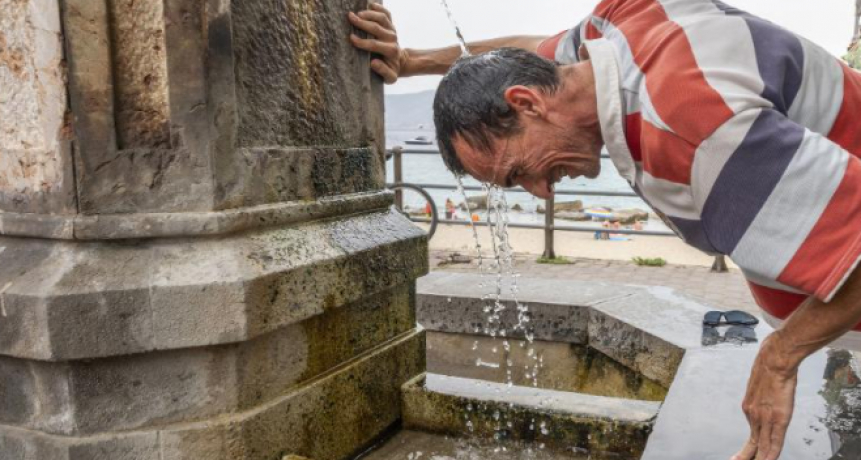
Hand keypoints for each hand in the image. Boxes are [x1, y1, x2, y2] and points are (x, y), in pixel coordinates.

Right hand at [348, 3, 408, 83]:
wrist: (399, 62)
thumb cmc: (391, 70)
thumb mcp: (389, 77)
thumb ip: (383, 72)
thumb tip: (373, 63)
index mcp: (391, 51)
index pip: (375, 44)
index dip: (363, 42)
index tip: (351, 38)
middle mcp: (393, 38)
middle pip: (377, 28)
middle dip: (363, 23)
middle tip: (350, 18)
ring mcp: (392, 30)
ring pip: (382, 18)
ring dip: (369, 13)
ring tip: (356, 13)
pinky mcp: (390, 25)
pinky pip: (386, 13)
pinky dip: (378, 7)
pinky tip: (369, 5)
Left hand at [731, 334, 799, 459]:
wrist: (774, 358)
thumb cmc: (769, 368)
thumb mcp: (759, 386)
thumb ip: (761, 398)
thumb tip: (765, 399)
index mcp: (749, 407)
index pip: (751, 434)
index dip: (749, 449)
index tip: (743, 457)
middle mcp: (754, 415)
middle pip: (752, 444)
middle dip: (747, 457)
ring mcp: (765, 417)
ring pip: (762, 446)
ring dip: (760, 459)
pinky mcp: (778, 417)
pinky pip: (774, 441)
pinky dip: (771, 453)